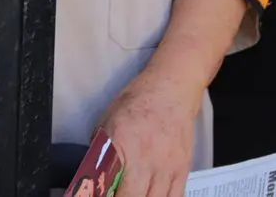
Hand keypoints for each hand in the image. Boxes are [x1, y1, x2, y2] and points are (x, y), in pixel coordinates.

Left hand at [100, 67, 199, 196]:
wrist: (173, 89)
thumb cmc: (138, 102)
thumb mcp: (107, 123)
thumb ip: (99, 153)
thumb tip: (92, 177)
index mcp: (122, 147)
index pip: (109, 189)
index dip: (104, 196)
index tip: (100, 194)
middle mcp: (147, 160)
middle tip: (117, 193)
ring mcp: (168, 166)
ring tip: (134, 192)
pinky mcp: (183, 169)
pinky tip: (152, 195)